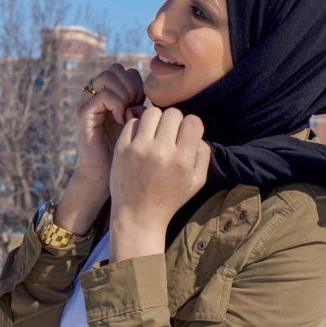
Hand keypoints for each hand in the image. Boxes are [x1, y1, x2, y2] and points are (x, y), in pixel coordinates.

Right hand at [53, 65, 144, 233]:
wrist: (108, 177)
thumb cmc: (130, 155)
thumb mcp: (141, 126)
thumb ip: (144, 107)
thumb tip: (158, 92)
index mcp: (110, 96)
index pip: (127, 71)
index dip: (139, 84)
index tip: (143, 105)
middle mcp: (96, 96)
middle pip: (115, 68)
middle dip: (131, 85)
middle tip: (136, 107)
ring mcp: (88, 103)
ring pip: (107, 77)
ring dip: (123, 92)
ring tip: (129, 113)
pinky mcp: (83, 114)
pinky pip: (102, 96)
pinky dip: (116, 104)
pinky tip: (121, 120)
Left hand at [108, 107, 211, 259]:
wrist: (138, 215)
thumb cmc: (170, 199)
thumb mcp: (197, 182)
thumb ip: (203, 155)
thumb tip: (197, 133)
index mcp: (182, 160)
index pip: (193, 121)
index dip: (192, 126)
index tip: (186, 136)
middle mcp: (161, 151)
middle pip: (173, 113)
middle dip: (175, 121)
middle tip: (170, 134)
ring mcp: (139, 148)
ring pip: (151, 112)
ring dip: (156, 120)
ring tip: (155, 133)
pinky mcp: (121, 148)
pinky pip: (132, 122)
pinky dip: (139, 127)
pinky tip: (141, 139)